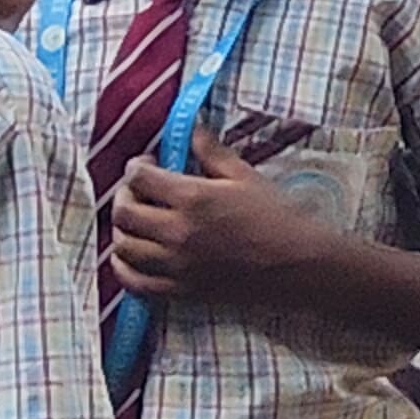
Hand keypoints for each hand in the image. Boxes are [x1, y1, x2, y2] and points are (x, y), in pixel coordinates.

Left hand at [107, 127, 332, 301]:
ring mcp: (176, 265)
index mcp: (194, 198)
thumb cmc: (277, 216)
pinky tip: (130, 258)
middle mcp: (177, 232)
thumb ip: (211, 152)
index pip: (140, 178)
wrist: (297, 263)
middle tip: (137, 190)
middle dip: (123, 195)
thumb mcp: (245, 176)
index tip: (146, 164)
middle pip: (124, 213)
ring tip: (136, 221)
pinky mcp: (180, 290)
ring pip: (123, 248)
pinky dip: (124, 269)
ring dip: (122, 230)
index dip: (137, 166)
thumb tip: (191, 128)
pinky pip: (135, 283)